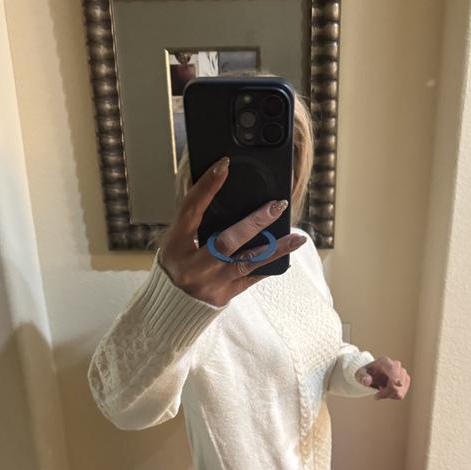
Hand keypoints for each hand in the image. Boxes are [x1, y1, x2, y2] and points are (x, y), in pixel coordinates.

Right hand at [157, 155, 305, 306]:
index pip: (192, 209)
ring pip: (247, 262)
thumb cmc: (177, 263)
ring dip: (274, 248)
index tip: (225, 165)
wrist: (172, 304)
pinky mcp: (226, 294)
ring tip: (298, 238)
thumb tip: (213, 182)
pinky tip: (289, 256)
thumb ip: (194, 216)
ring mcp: (212, 282)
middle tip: (277, 206)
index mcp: (176, 243)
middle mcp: (194, 265)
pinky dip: (270, 265)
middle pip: (226, 241)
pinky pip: (252, 278)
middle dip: (254, 223)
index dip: (207, 186)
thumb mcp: (176, 238)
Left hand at [355, 356, 410, 399]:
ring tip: (381, 390)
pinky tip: (387, 391)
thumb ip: (362, 377)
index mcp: (385, 362)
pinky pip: (401, 395)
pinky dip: (392, 396)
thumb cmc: (367, 373)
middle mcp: (396, 365)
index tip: (398, 383)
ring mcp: (403, 373)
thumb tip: (367, 381)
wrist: (373, 374)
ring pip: (399, 392)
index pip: (392, 369)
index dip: (396, 376)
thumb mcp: (359, 374)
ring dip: (388, 395)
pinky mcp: (406, 381)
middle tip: (376, 396)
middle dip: (385, 393)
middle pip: (396, 385)